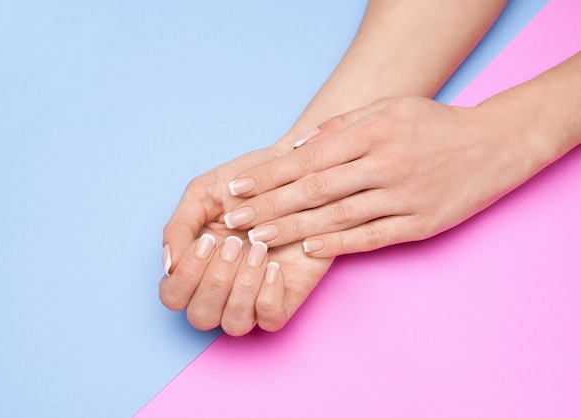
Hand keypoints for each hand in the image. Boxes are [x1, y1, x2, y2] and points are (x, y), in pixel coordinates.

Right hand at [159, 145, 332, 335]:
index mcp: (195, 267)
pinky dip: (268, 295)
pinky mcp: (286, 297)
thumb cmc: (246, 185)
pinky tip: (275, 265)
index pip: (173, 296)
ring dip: (241, 288)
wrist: (294, 174)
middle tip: (234, 242)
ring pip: (234, 324)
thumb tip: (167, 264)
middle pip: (200, 316)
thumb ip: (179, 226)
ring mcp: (252, 297)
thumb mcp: (203, 193)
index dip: (186, 275)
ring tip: (258, 249)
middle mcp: (221, 289)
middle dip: (215, 281)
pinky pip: (270, 321)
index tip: (208, 240)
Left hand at [224, 97, 543, 256]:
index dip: (270, 175)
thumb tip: (298, 147)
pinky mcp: (420, 224)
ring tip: (258, 238)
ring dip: (293, 228)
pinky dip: (338, 244)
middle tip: (233, 221)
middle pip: (316, 189)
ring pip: (338, 216)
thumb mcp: (389, 109)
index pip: (309, 157)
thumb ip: (342, 126)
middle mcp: (385, 163)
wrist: (494, 145)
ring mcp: (403, 196)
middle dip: (269, 205)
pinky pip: (371, 237)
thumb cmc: (433, 124)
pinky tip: (308, 249)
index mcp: (373, 132)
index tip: (238, 188)